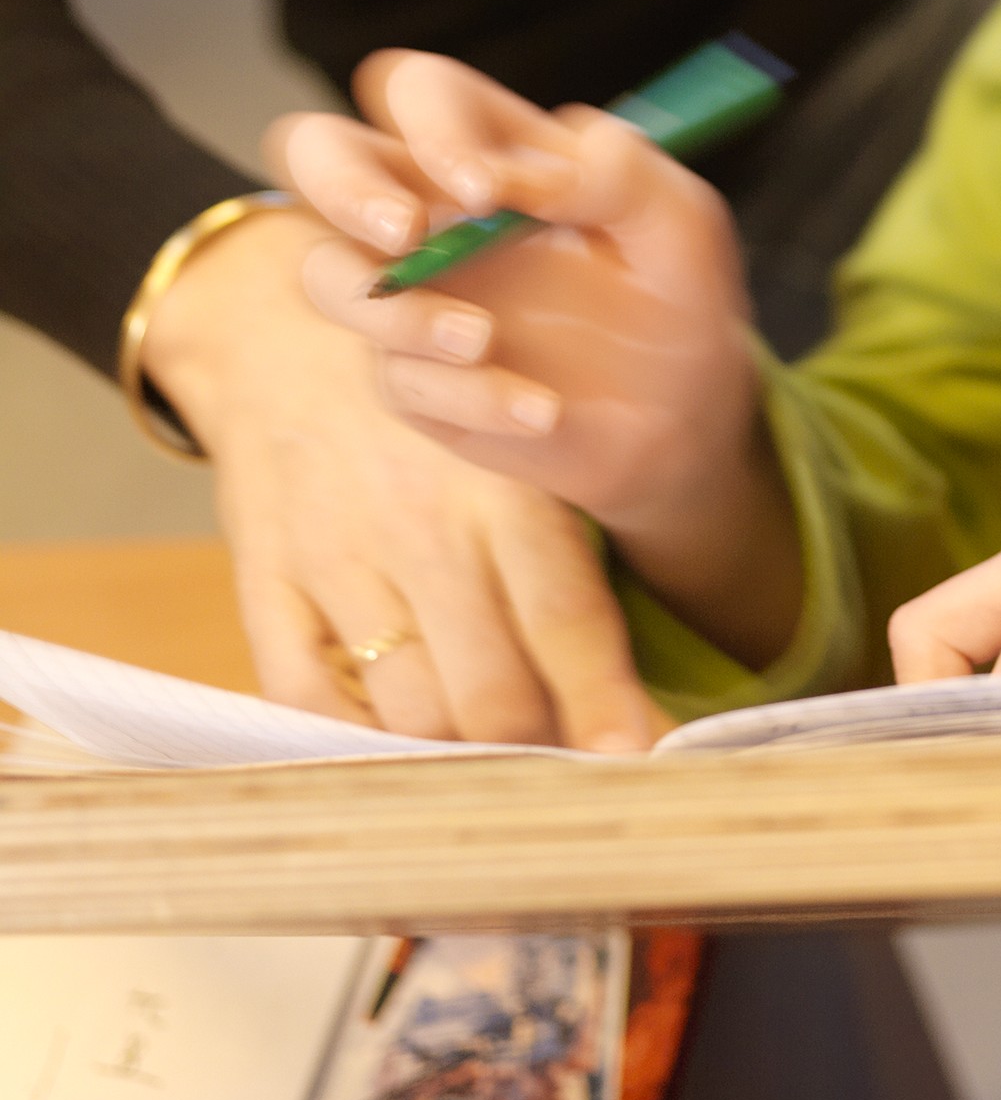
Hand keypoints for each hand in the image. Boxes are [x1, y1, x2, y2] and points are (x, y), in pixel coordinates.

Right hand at [142, 202, 665, 751]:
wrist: (288, 330)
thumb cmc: (439, 395)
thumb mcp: (518, 444)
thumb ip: (563, 556)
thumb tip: (624, 696)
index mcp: (505, 486)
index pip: (566, 617)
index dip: (603, 702)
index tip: (637, 761)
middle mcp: (422, 525)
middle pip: (491, 690)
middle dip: (535, 749)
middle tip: (561, 769)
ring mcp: (337, 556)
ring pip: (410, 711)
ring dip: (454, 756)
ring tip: (487, 760)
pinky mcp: (265, 578)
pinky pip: (305, 700)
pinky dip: (352, 740)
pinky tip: (391, 741)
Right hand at [284, 52, 800, 671]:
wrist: (686, 410)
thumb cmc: (679, 288)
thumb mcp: (679, 218)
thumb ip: (614, 171)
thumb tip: (508, 175)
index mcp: (492, 146)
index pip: (417, 89)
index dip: (431, 123)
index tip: (484, 188)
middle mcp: (431, 207)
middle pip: (313, 150)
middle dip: (340, 183)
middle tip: (406, 234)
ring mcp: (411, 292)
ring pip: (324, 274)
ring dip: (396, 312)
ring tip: (483, 341)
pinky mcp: (413, 376)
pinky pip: (394, 378)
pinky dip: (468, 397)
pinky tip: (541, 409)